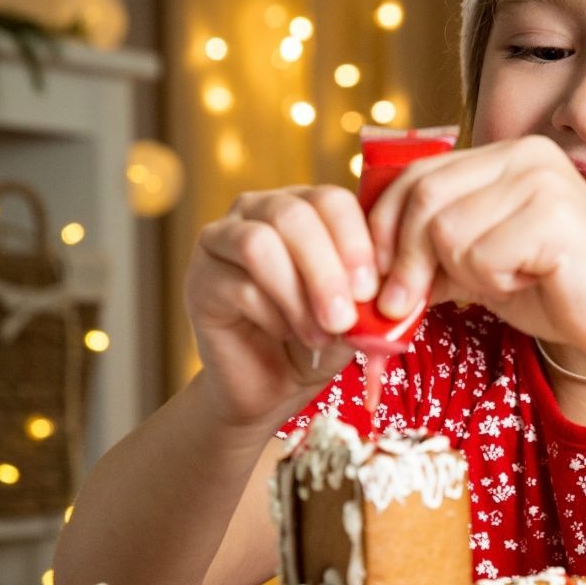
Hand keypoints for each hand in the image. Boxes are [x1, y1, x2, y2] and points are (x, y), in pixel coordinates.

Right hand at [185, 185, 388, 429]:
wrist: (272, 385)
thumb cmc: (319, 340)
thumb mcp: (357, 315)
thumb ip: (369, 295)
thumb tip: (385, 286)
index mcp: (304, 207)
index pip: (330, 199)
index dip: (355, 241)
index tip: (373, 290)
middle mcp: (258, 210)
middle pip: (292, 215)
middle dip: (326, 270)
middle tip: (346, 318)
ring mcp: (222, 240)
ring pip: (259, 243)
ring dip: (298, 293)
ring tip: (322, 334)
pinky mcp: (200, 278)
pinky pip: (238, 285)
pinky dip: (273, 316)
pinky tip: (289, 335)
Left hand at [366, 136, 585, 367]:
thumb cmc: (560, 292)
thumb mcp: (482, 266)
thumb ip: (436, 252)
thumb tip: (371, 265)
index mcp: (507, 155)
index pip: (416, 175)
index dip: (386, 227)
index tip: (375, 276)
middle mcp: (525, 155)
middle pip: (423, 197)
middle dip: (405, 259)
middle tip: (400, 306)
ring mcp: (541, 181)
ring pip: (446, 230)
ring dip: (462, 274)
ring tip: (504, 283)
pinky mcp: (553, 216)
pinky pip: (480, 255)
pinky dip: (491, 283)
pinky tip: (530, 283)